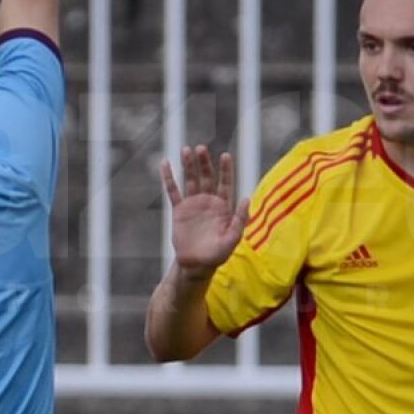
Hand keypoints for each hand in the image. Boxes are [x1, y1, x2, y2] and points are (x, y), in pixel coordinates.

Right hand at [160, 145, 249, 276]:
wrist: (196, 265)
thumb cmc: (217, 254)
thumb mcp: (232, 239)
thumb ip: (240, 219)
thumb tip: (248, 198)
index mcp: (223, 207)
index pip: (225, 184)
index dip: (226, 170)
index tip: (226, 155)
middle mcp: (208, 202)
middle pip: (207, 177)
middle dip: (205, 163)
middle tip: (201, 148)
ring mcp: (193, 205)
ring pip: (191, 180)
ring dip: (189, 165)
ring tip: (186, 150)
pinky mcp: (179, 211)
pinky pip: (173, 191)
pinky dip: (169, 178)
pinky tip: (165, 164)